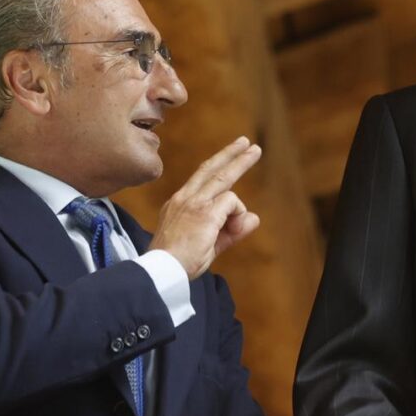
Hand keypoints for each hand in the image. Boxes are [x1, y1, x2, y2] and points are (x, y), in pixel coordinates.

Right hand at [150, 136, 262, 278]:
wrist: (161, 273)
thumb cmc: (179, 263)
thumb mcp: (209, 245)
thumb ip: (231, 231)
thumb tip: (254, 218)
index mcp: (178, 205)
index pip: (199, 180)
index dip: (214, 169)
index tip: (226, 160)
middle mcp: (184, 199)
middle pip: (209, 169)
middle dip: (229, 153)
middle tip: (246, 142)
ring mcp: (194, 204)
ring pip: (223, 175)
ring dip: (241, 162)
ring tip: (255, 150)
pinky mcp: (205, 212)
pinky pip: (232, 202)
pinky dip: (237, 213)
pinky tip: (230, 227)